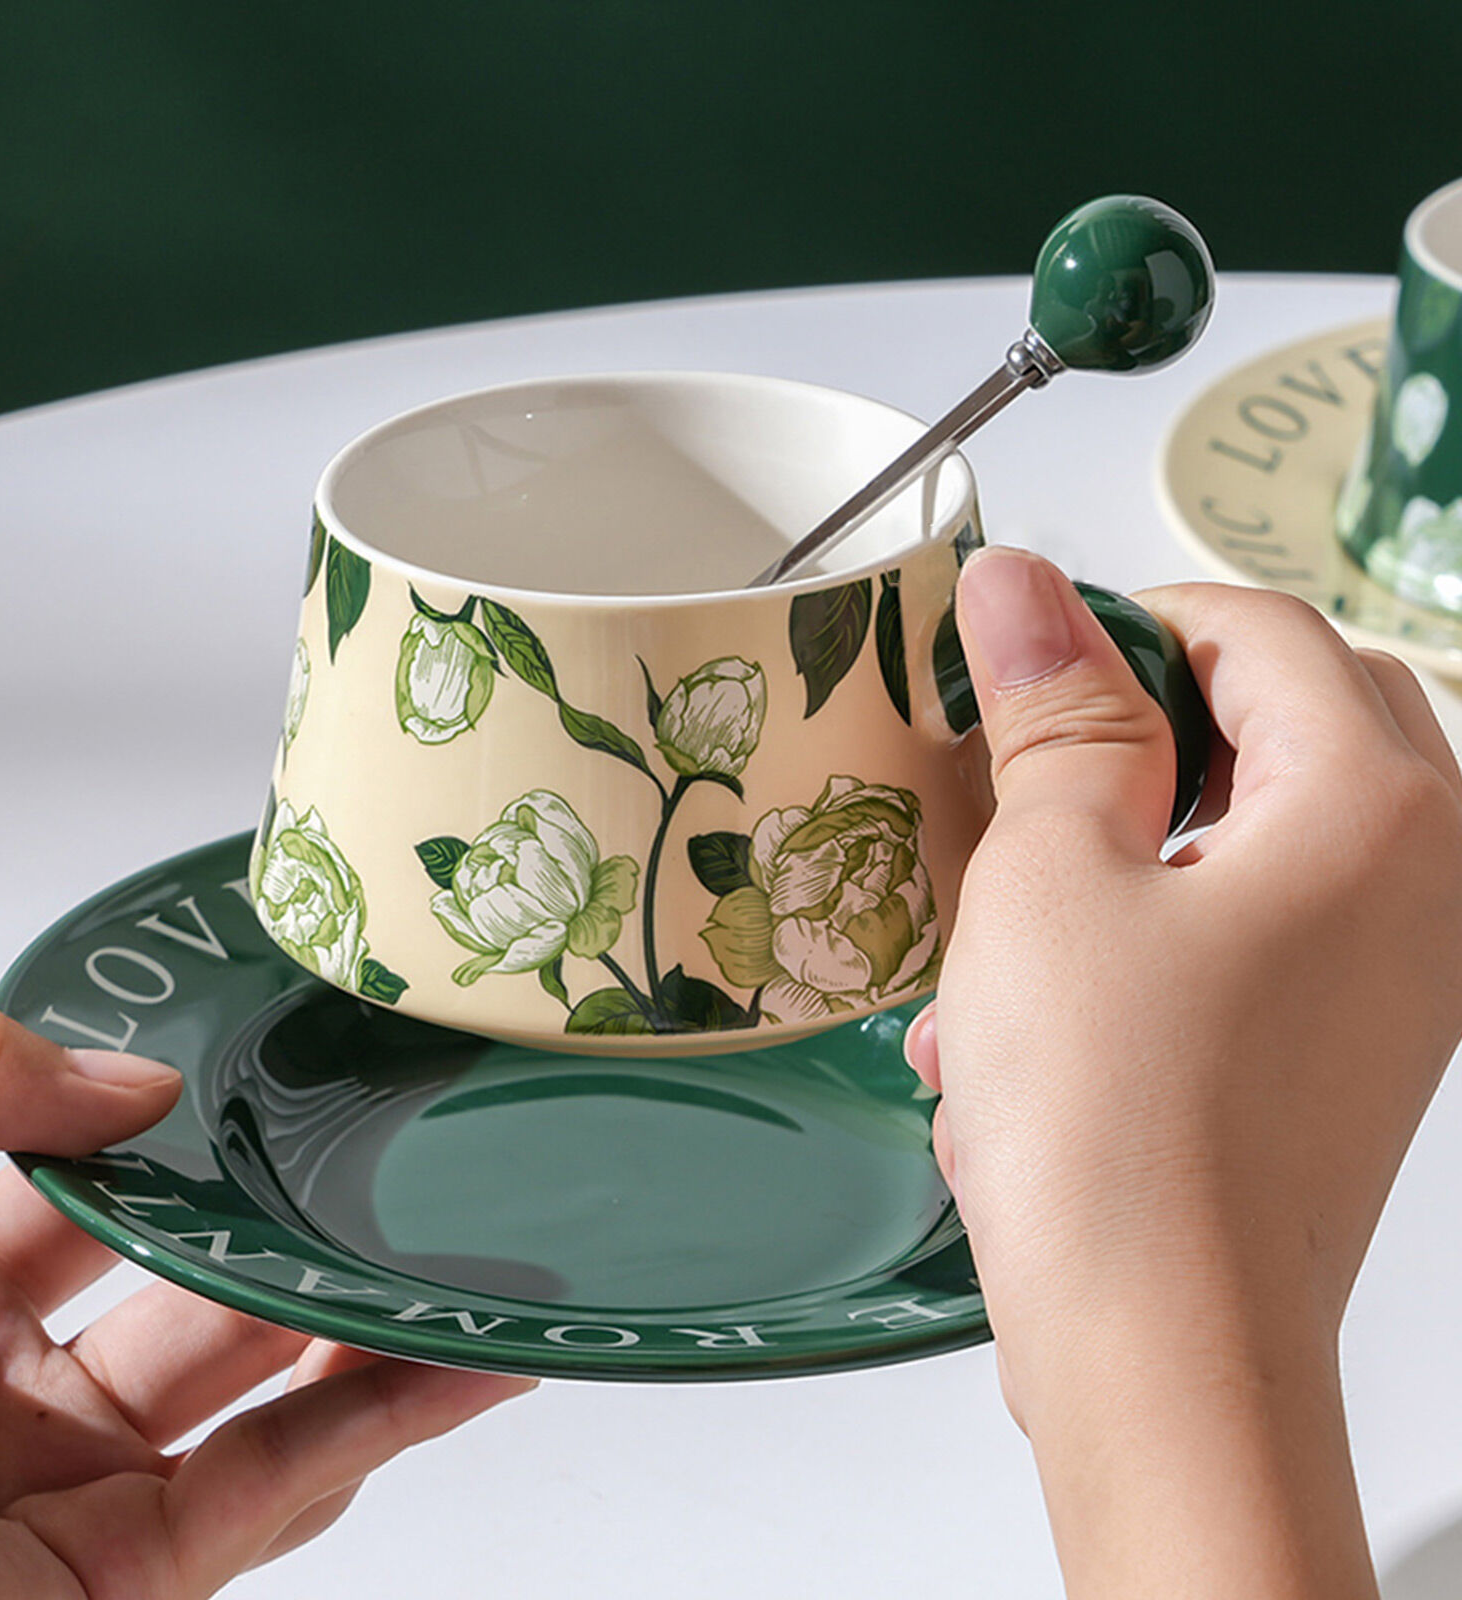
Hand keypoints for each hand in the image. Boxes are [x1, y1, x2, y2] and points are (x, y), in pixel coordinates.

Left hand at [0, 1005, 532, 1597]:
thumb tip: (139, 1080)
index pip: (71, 1187)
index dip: (168, 1130)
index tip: (271, 1074)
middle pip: (182, 1282)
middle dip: (287, 1218)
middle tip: (395, 1148)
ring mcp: (63, 1501)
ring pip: (252, 1388)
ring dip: (362, 1317)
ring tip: (466, 1239)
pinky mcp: (123, 1595)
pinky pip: (271, 1492)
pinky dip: (383, 1424)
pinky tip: (465, 1360)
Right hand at [906, 549, 1461, 1598]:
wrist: (1162, 1356)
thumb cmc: (1113, 1119)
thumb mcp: (1052, 873)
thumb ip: (1055, 712)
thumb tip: (1024, 586)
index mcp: (1377, 806)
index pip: (1258, 630)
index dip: (1122, 620)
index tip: (1015, 656)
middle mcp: (1428, 882)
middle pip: (1281, 722)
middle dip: (1138, 732)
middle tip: (1019, 770)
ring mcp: (1401, 976)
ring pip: (1255, 835)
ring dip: (1123, 852)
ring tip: (1002, 930)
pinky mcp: (1352, 1050)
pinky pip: (1250, 935)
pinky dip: (1143, 940)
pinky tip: (1028, 1017)